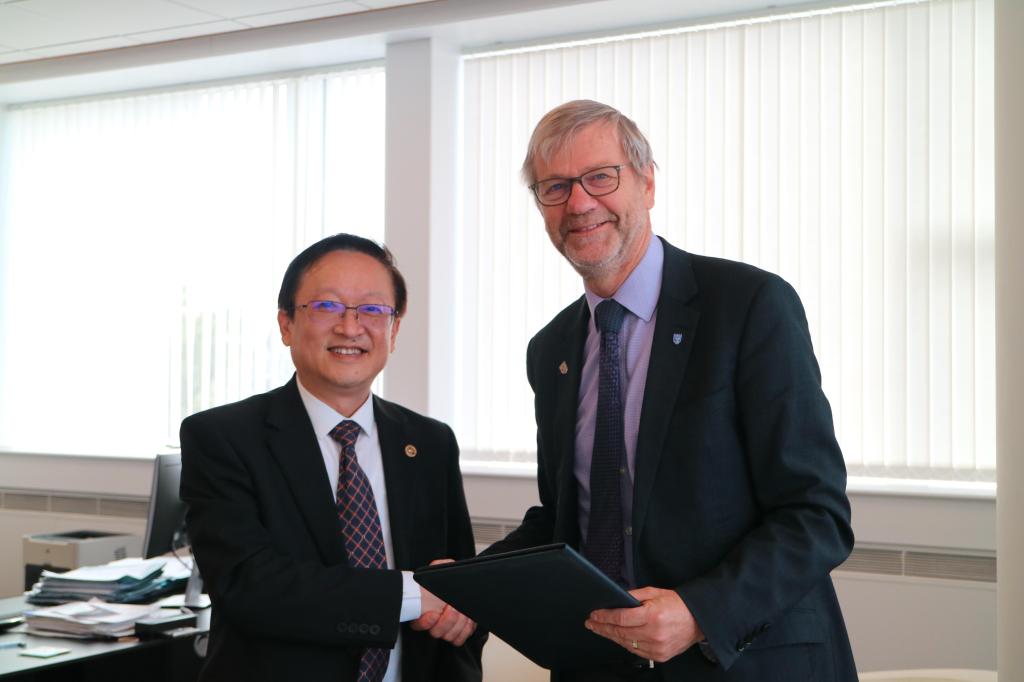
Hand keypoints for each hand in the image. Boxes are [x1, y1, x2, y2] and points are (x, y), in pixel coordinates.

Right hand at [409, 559, 476, 645]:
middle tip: (453, 608)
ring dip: (457, 624)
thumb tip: (436, 566)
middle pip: (436, 632)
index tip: (433, 613)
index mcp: (425, 610)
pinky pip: (459, 640)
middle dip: (447, 620)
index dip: (426, 622)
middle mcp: (434, 622)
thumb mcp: (442, 570)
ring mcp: (446, 629)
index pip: (419, 624)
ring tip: (462, 612)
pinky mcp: (458, 632)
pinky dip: (464, 631)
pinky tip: (467, 620)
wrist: (463, 590)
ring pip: (448, 636)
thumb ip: (438, 566)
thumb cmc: (449, 583)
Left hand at [585, 587, 703, 662]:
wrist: (698, 620)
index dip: (604, 617)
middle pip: (620, 632)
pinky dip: (625, 644)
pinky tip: (616, 637)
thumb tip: (616, 598)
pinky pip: (636, 652)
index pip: (621, 618)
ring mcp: (657, 647)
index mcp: (652, 616)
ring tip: (600, 630)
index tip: (594, 615)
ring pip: (626, 644)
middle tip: (591, 623)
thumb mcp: (655, 592)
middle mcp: (654, 634)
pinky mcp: (659, 656)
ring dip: (611, 636)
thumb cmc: (677, 604)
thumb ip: (634, 596)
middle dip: (603, 627)